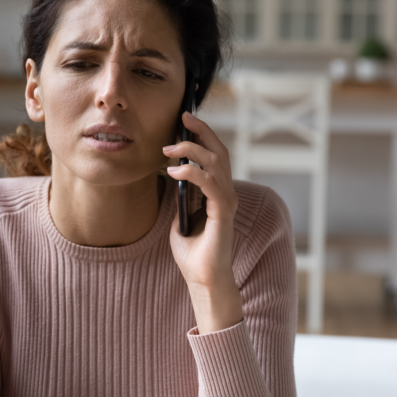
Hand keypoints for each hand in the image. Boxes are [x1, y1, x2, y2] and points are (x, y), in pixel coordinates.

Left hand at [163, 112, 242, 330]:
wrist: (202, 279)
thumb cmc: (192, 253)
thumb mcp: (179, 218)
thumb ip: (179, 198)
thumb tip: (169, 178)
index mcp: (217, 193)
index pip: (214, 156)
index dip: (202, 136)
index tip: (184, 120)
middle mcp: (226, 194)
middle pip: (220, 151)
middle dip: (202, 131)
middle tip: (184, 117)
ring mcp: (227, 202)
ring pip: (216, 163)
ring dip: (192, 151)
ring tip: (169, 148)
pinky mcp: (223, 213)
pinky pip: (211, 184)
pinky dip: (193, 173)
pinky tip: (175, 172)